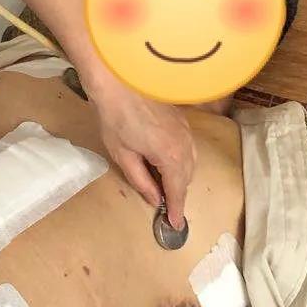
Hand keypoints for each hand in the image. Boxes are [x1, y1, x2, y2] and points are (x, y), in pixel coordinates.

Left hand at [90, 82, 195, 229]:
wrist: (118, 81)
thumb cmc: (115, 118)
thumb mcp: (123, 155)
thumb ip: (141, 180)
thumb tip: (154, 199)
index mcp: (170, 157)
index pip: (177, 190)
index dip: (176, 209)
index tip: (175, 224)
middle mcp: (185, 145)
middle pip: (187, 178)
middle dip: (178, 193)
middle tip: (167, 208)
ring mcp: (186, 131)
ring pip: (190, 163)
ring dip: (180, 178)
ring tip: (165, 187)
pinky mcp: (183, 121)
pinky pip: (188, 149)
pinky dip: (182, 161)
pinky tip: (167, 164)